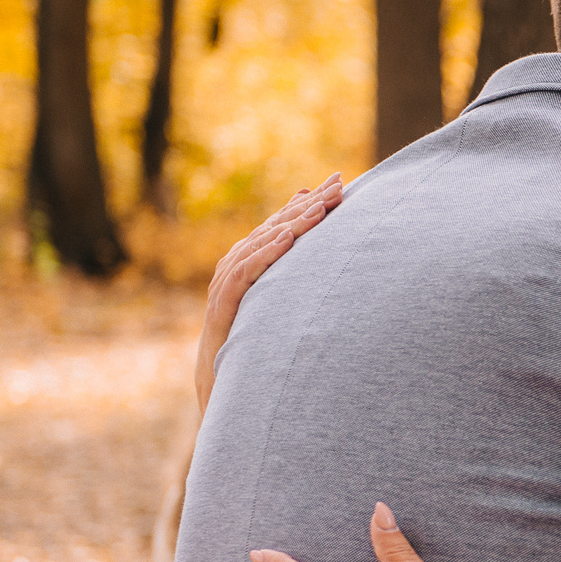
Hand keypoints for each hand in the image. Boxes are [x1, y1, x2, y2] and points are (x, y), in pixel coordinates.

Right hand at [196, 173, 345, 409]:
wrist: (219, 379)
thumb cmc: (253, 337)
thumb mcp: (277, 300)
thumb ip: (290, 270)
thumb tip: (315, 247)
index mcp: (251, 259)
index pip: (285, 221)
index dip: (311, 200)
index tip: (341, 182)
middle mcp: (236, 264)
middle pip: (276, 226)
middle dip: (309, 204)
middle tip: (339, 185)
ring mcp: (226, 282)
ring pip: (261, 244)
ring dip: (292, 223)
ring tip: (320, 208)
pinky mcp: (222, 304)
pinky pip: (245, 273)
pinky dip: (266, 254)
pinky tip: (288, 240)